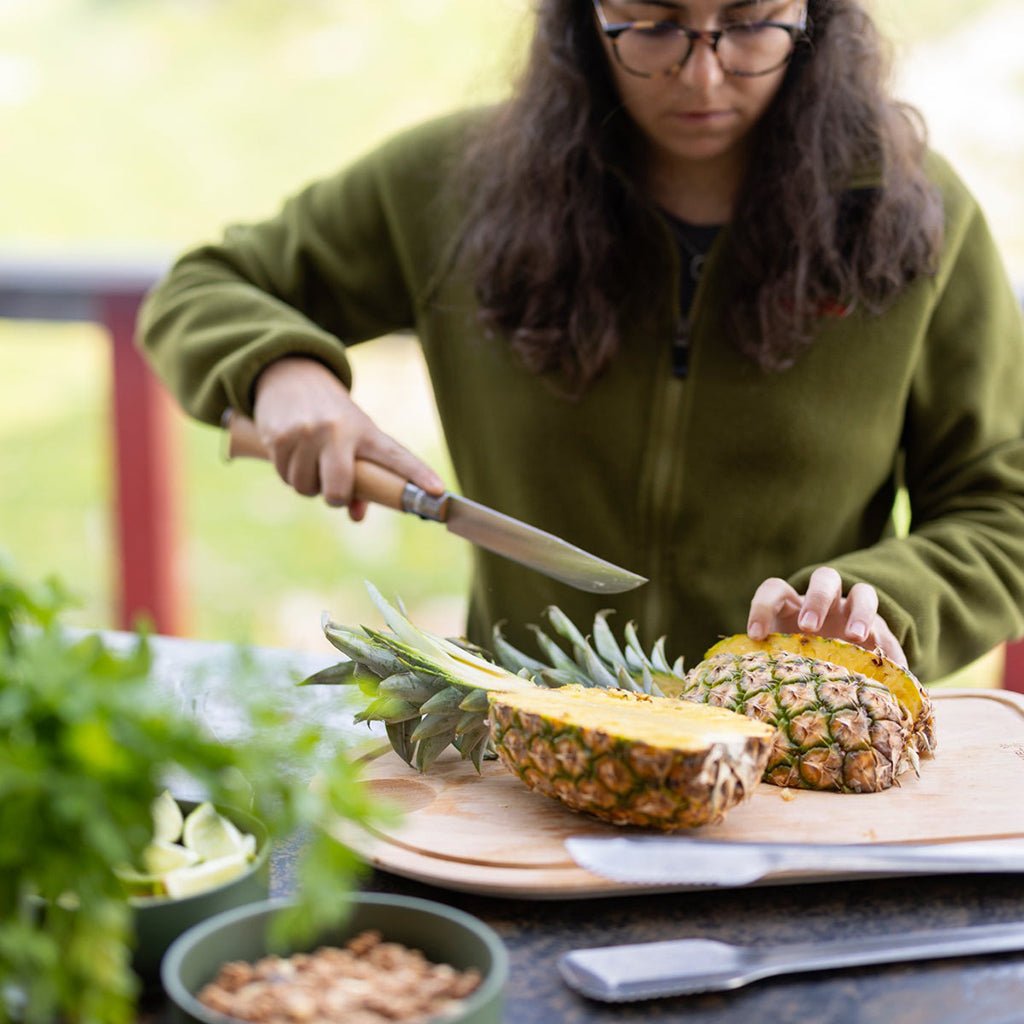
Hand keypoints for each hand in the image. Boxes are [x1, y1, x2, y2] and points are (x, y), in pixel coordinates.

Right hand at [251, 356, 444, 519]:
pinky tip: (293, 454)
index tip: (439, 492)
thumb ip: (361, 479)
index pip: (396, 457)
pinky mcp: (279, 437)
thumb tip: (356, 515)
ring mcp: (307, 433)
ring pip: (307, 488)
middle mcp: (338, 430)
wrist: (291, 378)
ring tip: (312, 462)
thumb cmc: (332, 418)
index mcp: (366, 432)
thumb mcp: (353, 438)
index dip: (418, 475)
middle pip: (339, 488)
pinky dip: (289, 474)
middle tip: (334, 488)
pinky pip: (286, 477)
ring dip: (308, 485)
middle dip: (335, 497)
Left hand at [746, 566, 907, 666]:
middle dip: (816, 599)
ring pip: (863, 593)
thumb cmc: (796, 666)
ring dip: (860, 612)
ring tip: (854, 636)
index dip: (762, 607)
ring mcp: (856, 614)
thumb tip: (737, 684)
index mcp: (793, 606)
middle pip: (824, 578)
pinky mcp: (880, 632)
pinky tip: (883, 663)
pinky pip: (887, 631)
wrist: (835, 677)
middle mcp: (826, 603)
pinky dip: (886, 645)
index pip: (775, 590)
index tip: (756, 635)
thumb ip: (767, 666)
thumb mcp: (781, 663)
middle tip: (808, 627)